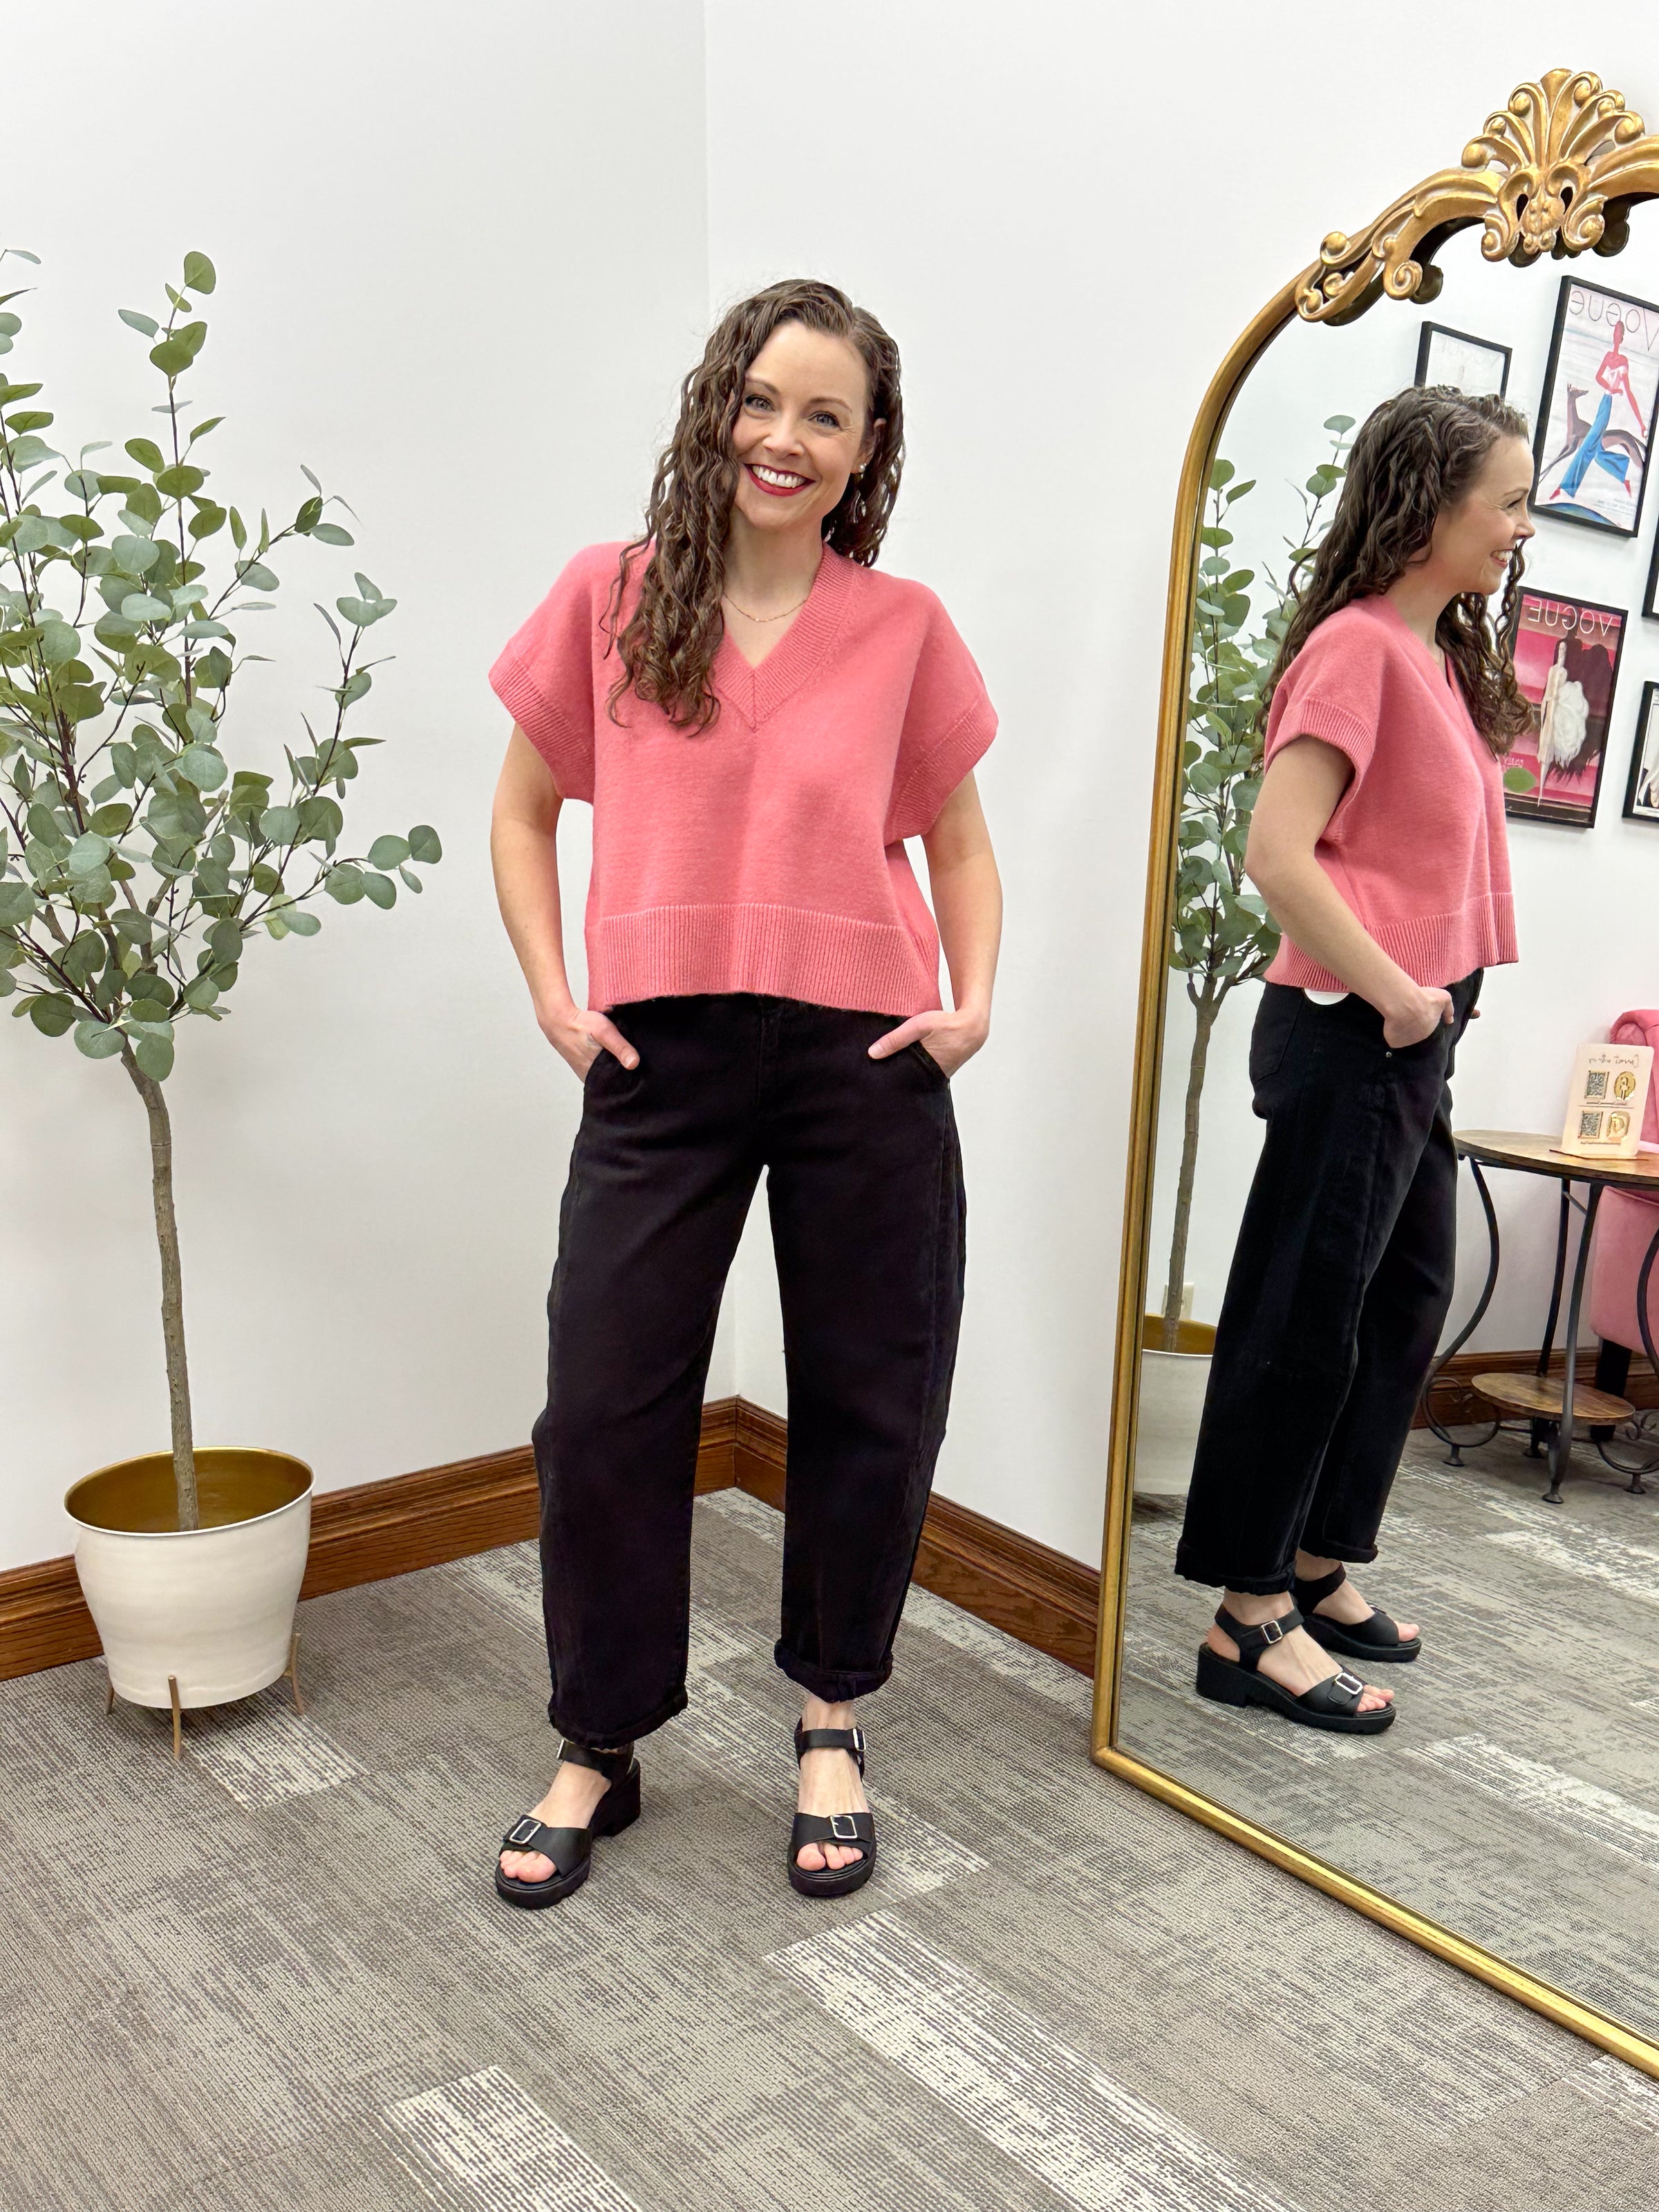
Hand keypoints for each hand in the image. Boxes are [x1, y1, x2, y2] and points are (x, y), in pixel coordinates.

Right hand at [536, 1001, 638, 1080]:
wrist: (559, 1021)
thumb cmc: (581, 1026)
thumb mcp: (604, 1032)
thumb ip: (620, 1047)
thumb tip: (634, 1064)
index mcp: (597, 1076)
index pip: (620, 1086)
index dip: (633, 1082)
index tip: (644, 1075)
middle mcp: (591, 1079)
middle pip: (615, 1083)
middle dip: (627, 1077)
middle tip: (640, 1066)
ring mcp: (587, 1074)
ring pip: (608, 1077)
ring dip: (618, 1070)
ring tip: (629, 1061)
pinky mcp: (585, 1068)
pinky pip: (601, 1072)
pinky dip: (609, 1066)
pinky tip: (615, 1057)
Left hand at [868, 1010, 988, 1078]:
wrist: (973, 1026)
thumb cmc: (947, 1024)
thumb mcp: (919, 1026)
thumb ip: (895, 1039)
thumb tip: (872, 1053)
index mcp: (927, 1070)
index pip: (901, 1081)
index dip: (889, 1081)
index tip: (876, 1080)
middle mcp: (934, 1077)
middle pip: (908, 1082)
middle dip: (896, 1079)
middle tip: (879, 1077)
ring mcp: (940, 1076)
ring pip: (917, 1078)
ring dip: (907, 1073)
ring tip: (892, 1070)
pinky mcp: (942, 1072)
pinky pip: (925, 1073)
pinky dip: (917, 1069)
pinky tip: (910, 1063)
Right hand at [1381, 985, 1453, 1050]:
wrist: (1405, 1004)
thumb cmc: (1424, 999)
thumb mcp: (1443, 998)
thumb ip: (1448, 1009)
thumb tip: (1450, 1021)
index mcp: (1430, 1028)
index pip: (1425, 1025)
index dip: (1420, 1017)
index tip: (1415, 1010)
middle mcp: (1419, 1037)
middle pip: (1415, 1032)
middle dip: (1411, 1024)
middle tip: (1404, 1012)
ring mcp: (1406, 1042)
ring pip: (1403, 1036)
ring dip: (1400, 1029)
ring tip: (1395, 1017)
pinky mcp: (1394, 1042)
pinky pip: (1392, 1038)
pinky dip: (1390, 1033)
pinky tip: (1389, 1023)